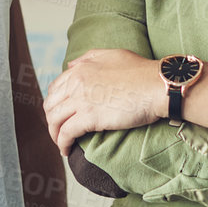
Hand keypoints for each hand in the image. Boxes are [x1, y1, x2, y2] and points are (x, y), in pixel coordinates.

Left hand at [43, 49, 161, 154]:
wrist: (157, 86)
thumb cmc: (141, 71)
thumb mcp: (112, 55)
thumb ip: (88, 58)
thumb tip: (70, 66)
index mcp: (80, 69)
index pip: (55, 89)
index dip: (55, 104)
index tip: (61, 115)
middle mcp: (76, 83)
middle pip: (50, 106)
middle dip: (52, 121)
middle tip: (59, 131)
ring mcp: (81, 100)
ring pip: (54, 120)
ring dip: (54, 134)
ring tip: (61, 143)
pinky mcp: (89, 117)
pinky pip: (66, 133)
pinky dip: (62, 143)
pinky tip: (66, 150)